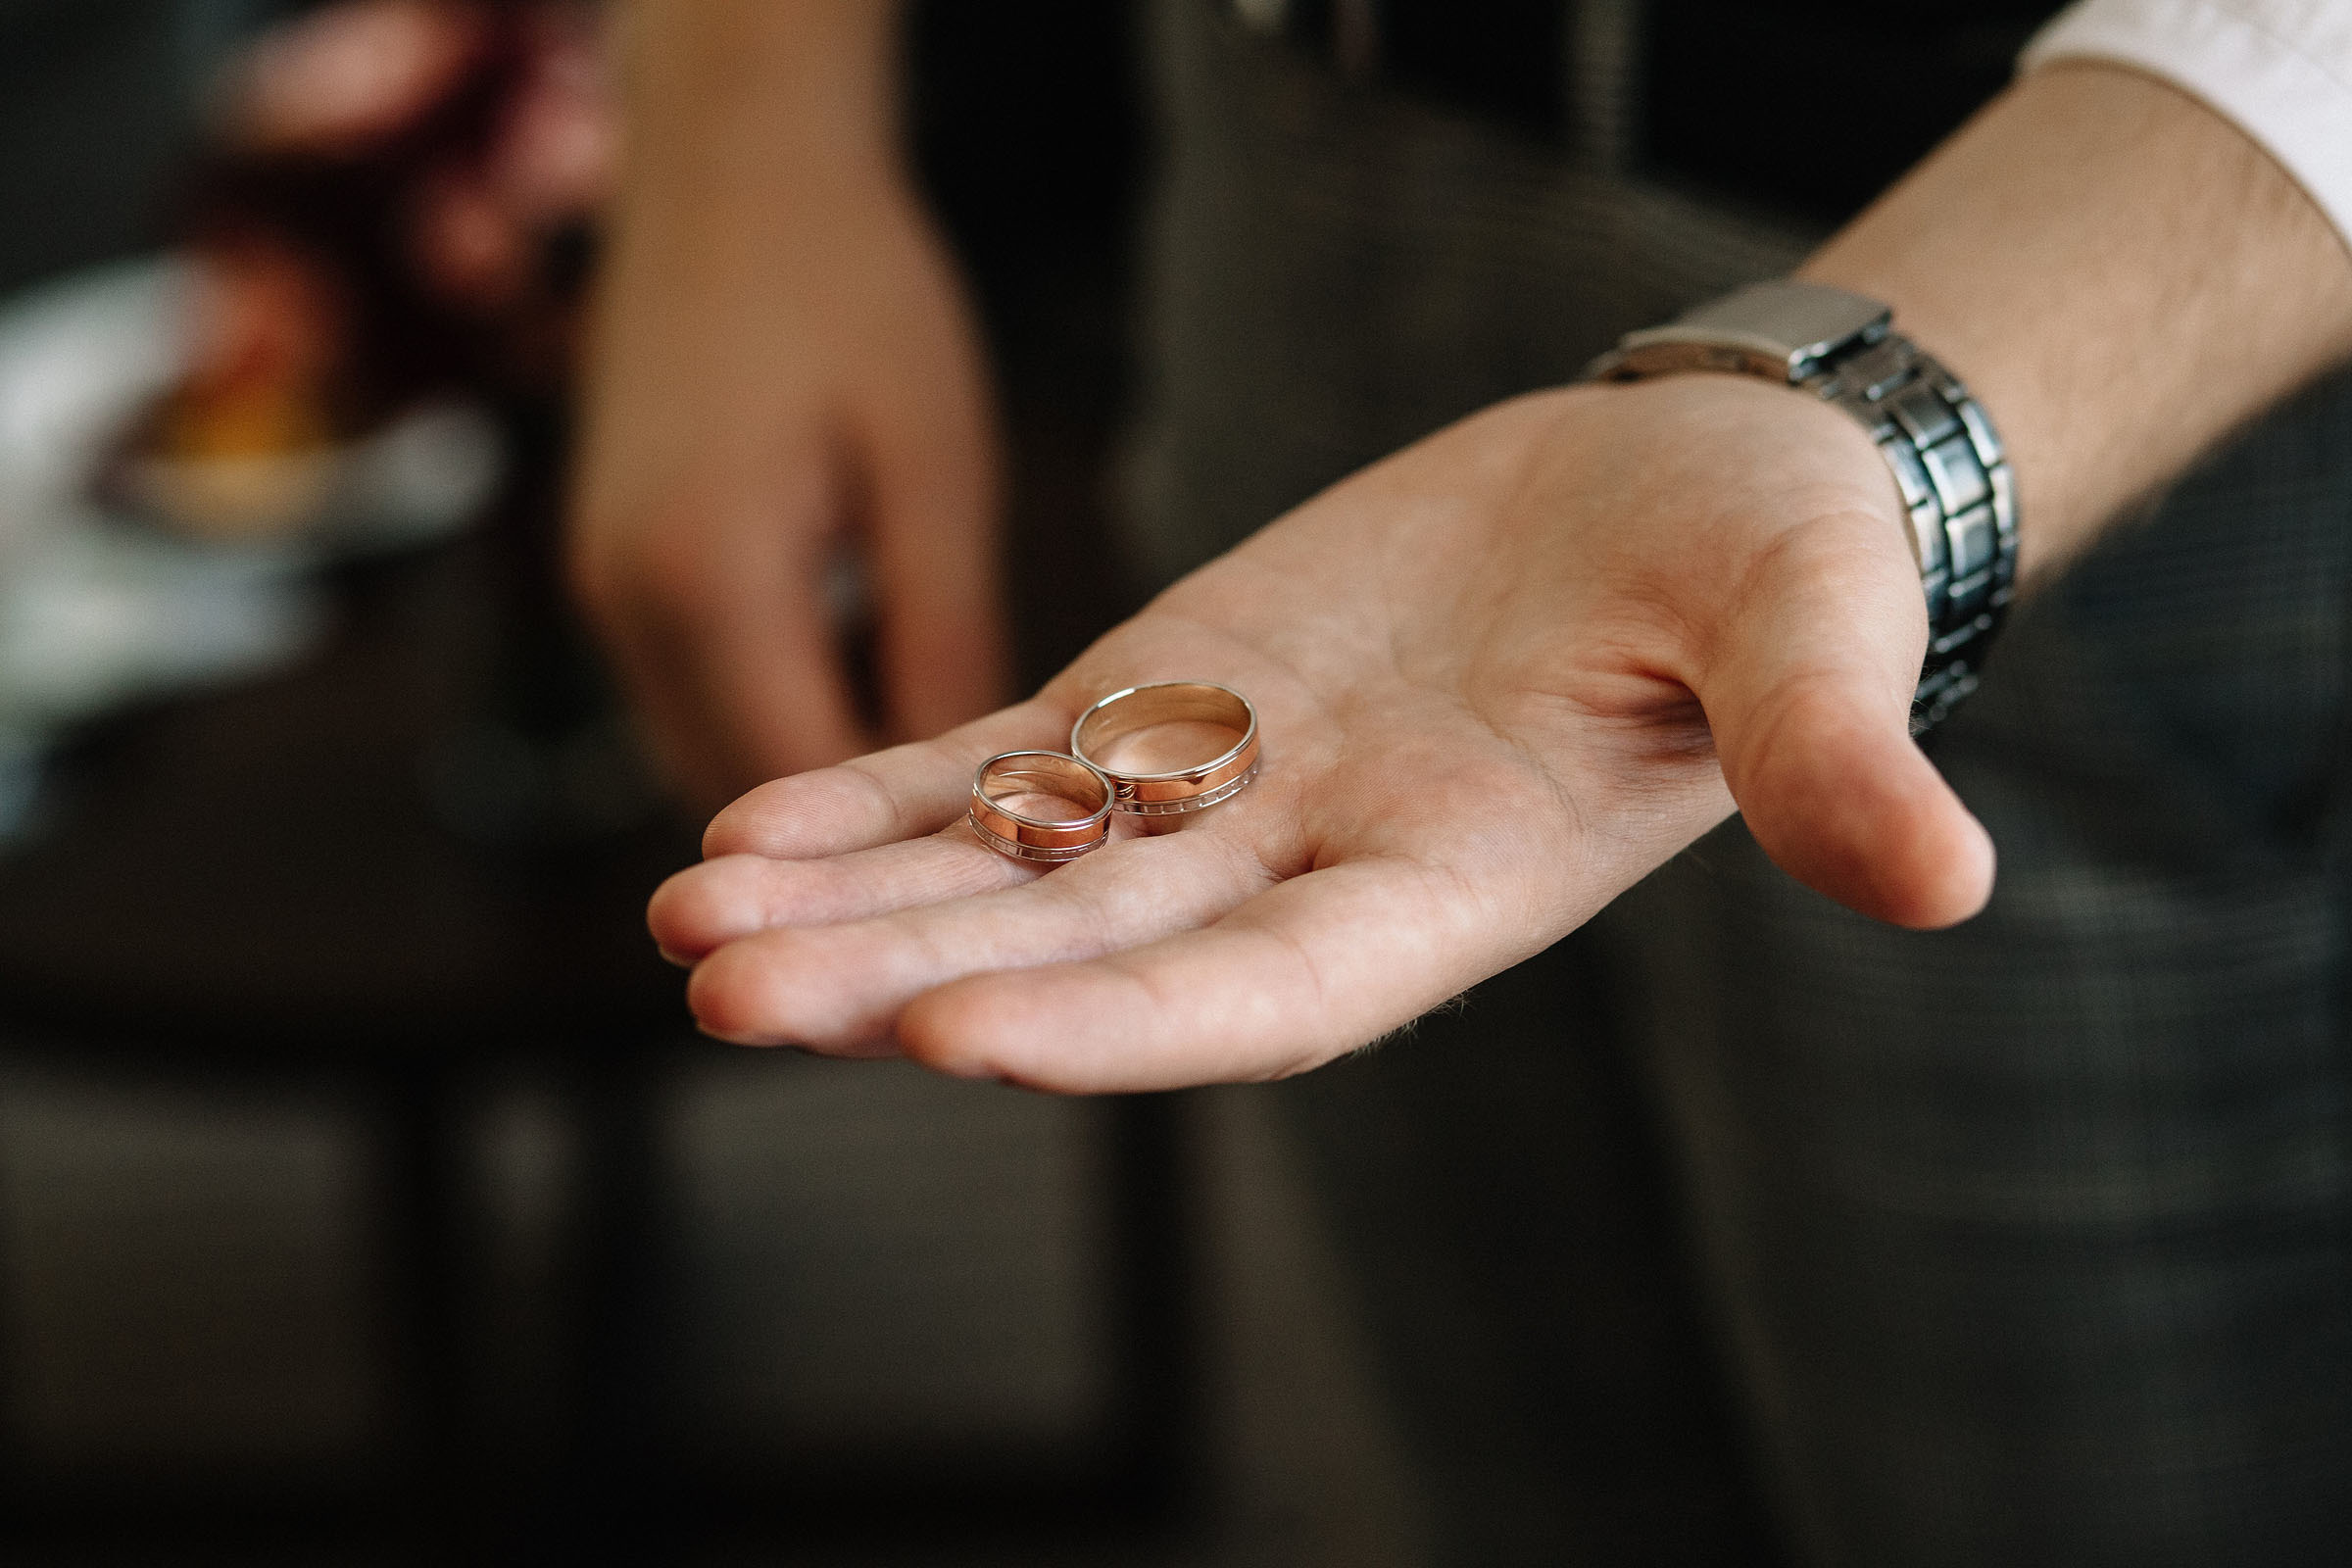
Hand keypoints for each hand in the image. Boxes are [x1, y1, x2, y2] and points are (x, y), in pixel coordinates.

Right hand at [569, 38, 1005, 803]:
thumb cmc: (854, 294)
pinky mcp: (606, 566)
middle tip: (967, 856)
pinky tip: (857, 700)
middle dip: (846, 838)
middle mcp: (626, 605)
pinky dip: (767, 721)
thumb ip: (943, 640)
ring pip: (704, 756)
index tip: (989, 874)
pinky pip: (687, 697)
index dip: (894, 849)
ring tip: (925, 785)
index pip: (801, 782)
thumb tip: (962, 788)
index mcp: (707, 581)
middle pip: (737, 793)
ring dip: (805, 785)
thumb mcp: (935, 474)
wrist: (733, 164)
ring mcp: (601, 589)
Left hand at [648, 375, 1994, 1091]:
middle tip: (731, 998)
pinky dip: (881, 795)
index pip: (1270, 991)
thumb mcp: (1806, 632)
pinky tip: (743, 826)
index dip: (1122, 1024)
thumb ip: (1832, 754)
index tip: (954, 1038)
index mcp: (1455, 888)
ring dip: (851, 900)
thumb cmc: (1767, 559)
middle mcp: (1314, 869)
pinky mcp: (1169, 698)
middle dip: (911, 978)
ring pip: (1013, 872)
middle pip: (1089, 954)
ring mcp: (1225, 790)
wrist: (1680, 483)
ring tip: (687, 925)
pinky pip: (1003, 767)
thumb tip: (1949, 877)